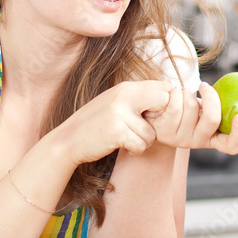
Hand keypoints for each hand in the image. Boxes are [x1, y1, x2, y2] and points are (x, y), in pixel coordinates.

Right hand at [56, 80, 171, 164]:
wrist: (69, 139)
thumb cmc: (96, 122)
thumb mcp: (115, 102)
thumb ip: (137, 97)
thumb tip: (168, 90)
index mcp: (125, 87)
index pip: (161, 86)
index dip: (162, 103)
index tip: (151, 115)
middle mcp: (123, 96)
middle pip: (163, 101)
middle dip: (158, 120)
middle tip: (144, 128)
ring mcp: (119, 113)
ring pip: (152, 132)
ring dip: (144, 141)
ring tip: (129, 140)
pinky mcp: (116, 132)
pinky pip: (141, 145)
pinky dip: (135, 150)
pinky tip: (125, 148)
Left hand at [146, 81, 237, 154]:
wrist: (155, 114)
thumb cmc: (184, 108)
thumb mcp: (202, 107)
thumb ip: (215, 104)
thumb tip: (235, 90)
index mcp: (213, 138)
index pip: (231, 145)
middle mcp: (199, 142)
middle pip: (212, 119)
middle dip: (210, 96)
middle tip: (204, 85)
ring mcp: (182, 140)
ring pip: (192, 107)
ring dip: (187, 91)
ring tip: (181, 93)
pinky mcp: (166, 134)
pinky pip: (175, 106)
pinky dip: (175, 92)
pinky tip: (171, 94)